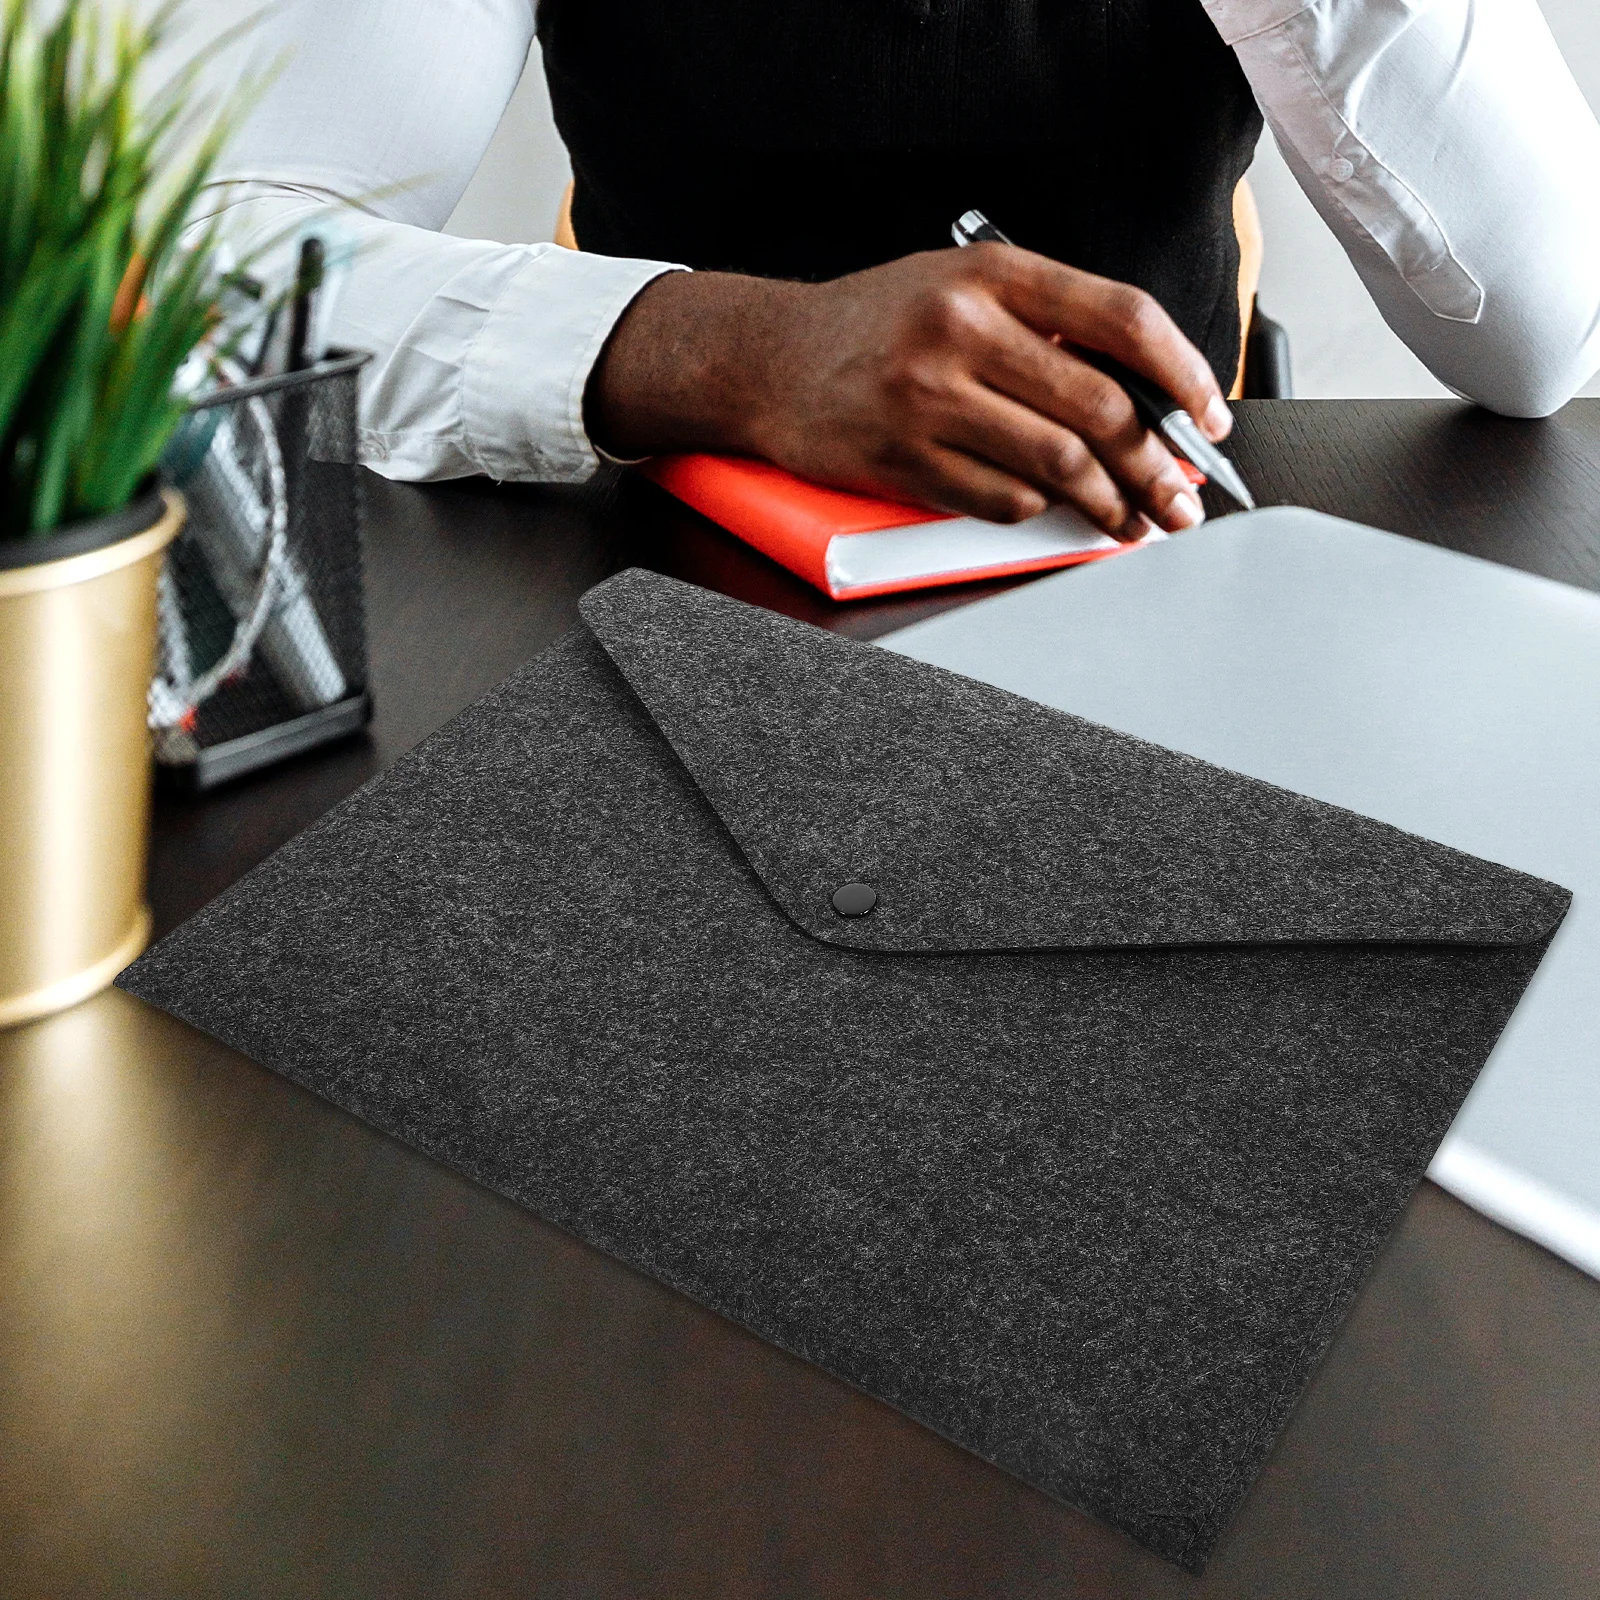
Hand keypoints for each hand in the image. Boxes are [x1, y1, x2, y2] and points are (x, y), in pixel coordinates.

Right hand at [585, 246, 1231, 537]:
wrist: (766, 359)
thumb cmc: (873, 326)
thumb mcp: (958, 285)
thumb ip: (1042, 322)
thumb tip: (1142, 394)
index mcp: (993, 272)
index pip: (1122, 318)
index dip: (1183, 375)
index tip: (1207, 418)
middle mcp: (962, 328)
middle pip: (1100, 406)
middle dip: (1157, 464)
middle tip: (1180, 498)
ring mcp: (929, 397)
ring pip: (1057, 465)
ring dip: (1110, 504)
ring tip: (1133, 521)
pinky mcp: (902, 459)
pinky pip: (1000, 500)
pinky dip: (1036, 515)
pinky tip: (1049, 516)